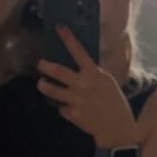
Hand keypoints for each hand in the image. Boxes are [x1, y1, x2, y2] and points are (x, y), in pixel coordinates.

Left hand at [36, 26, 138, 147]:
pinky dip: (65, 108)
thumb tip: (80, 66)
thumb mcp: (107, 83)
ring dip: (44, 86)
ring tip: (42, 84)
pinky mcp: (72, 114)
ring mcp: (76, 100)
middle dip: (45, 66)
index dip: (68, 39)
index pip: (79, 52)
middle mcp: (83, 85)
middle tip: (40, 63)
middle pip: (58, 71)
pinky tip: (71, 109)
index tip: (59, 28)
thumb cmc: (114, 103)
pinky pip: (62, 108)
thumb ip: (92, 75)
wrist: (117, 128)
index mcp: (94, 74)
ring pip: (52, 91)